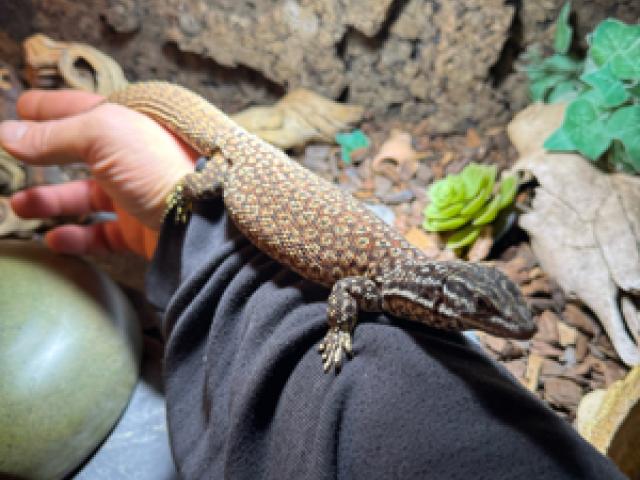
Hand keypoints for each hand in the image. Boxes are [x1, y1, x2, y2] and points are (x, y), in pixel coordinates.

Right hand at [0, 89, 196, 257]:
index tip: (20, 109)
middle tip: (11, 160)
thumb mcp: (103, 135)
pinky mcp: (142, 229)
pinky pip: (103, 233)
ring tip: (20, 205)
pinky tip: (55, 238)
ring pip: (87, 195)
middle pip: (81, 153)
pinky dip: (77, 237)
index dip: (49, 108)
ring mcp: (138, 193)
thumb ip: (54, 135)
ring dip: (51, 200)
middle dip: (44, 157)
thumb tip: (7, 134)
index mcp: (131, 122)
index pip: (82, 109)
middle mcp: (135, 156)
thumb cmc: (160, 165)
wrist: (202, 218)